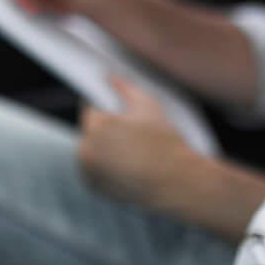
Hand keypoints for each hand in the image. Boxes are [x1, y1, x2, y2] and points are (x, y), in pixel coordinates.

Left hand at [77, 77, 195, 207]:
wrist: (177, 183)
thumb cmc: (166, 145)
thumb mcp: (149, 107)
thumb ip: (125, 89)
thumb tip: (111, 78)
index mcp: (98, 127)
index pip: (89, 107)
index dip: (104, 107)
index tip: (117, 113)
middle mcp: (87, 150)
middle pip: (89, 130)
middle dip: (104, 128)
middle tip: (129, 133)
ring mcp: (89, 171)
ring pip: (90, 150)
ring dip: (101, 147)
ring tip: (130, 151)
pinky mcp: (94, 187)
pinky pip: (93, 169)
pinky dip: (104, 166)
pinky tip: (127, 165)